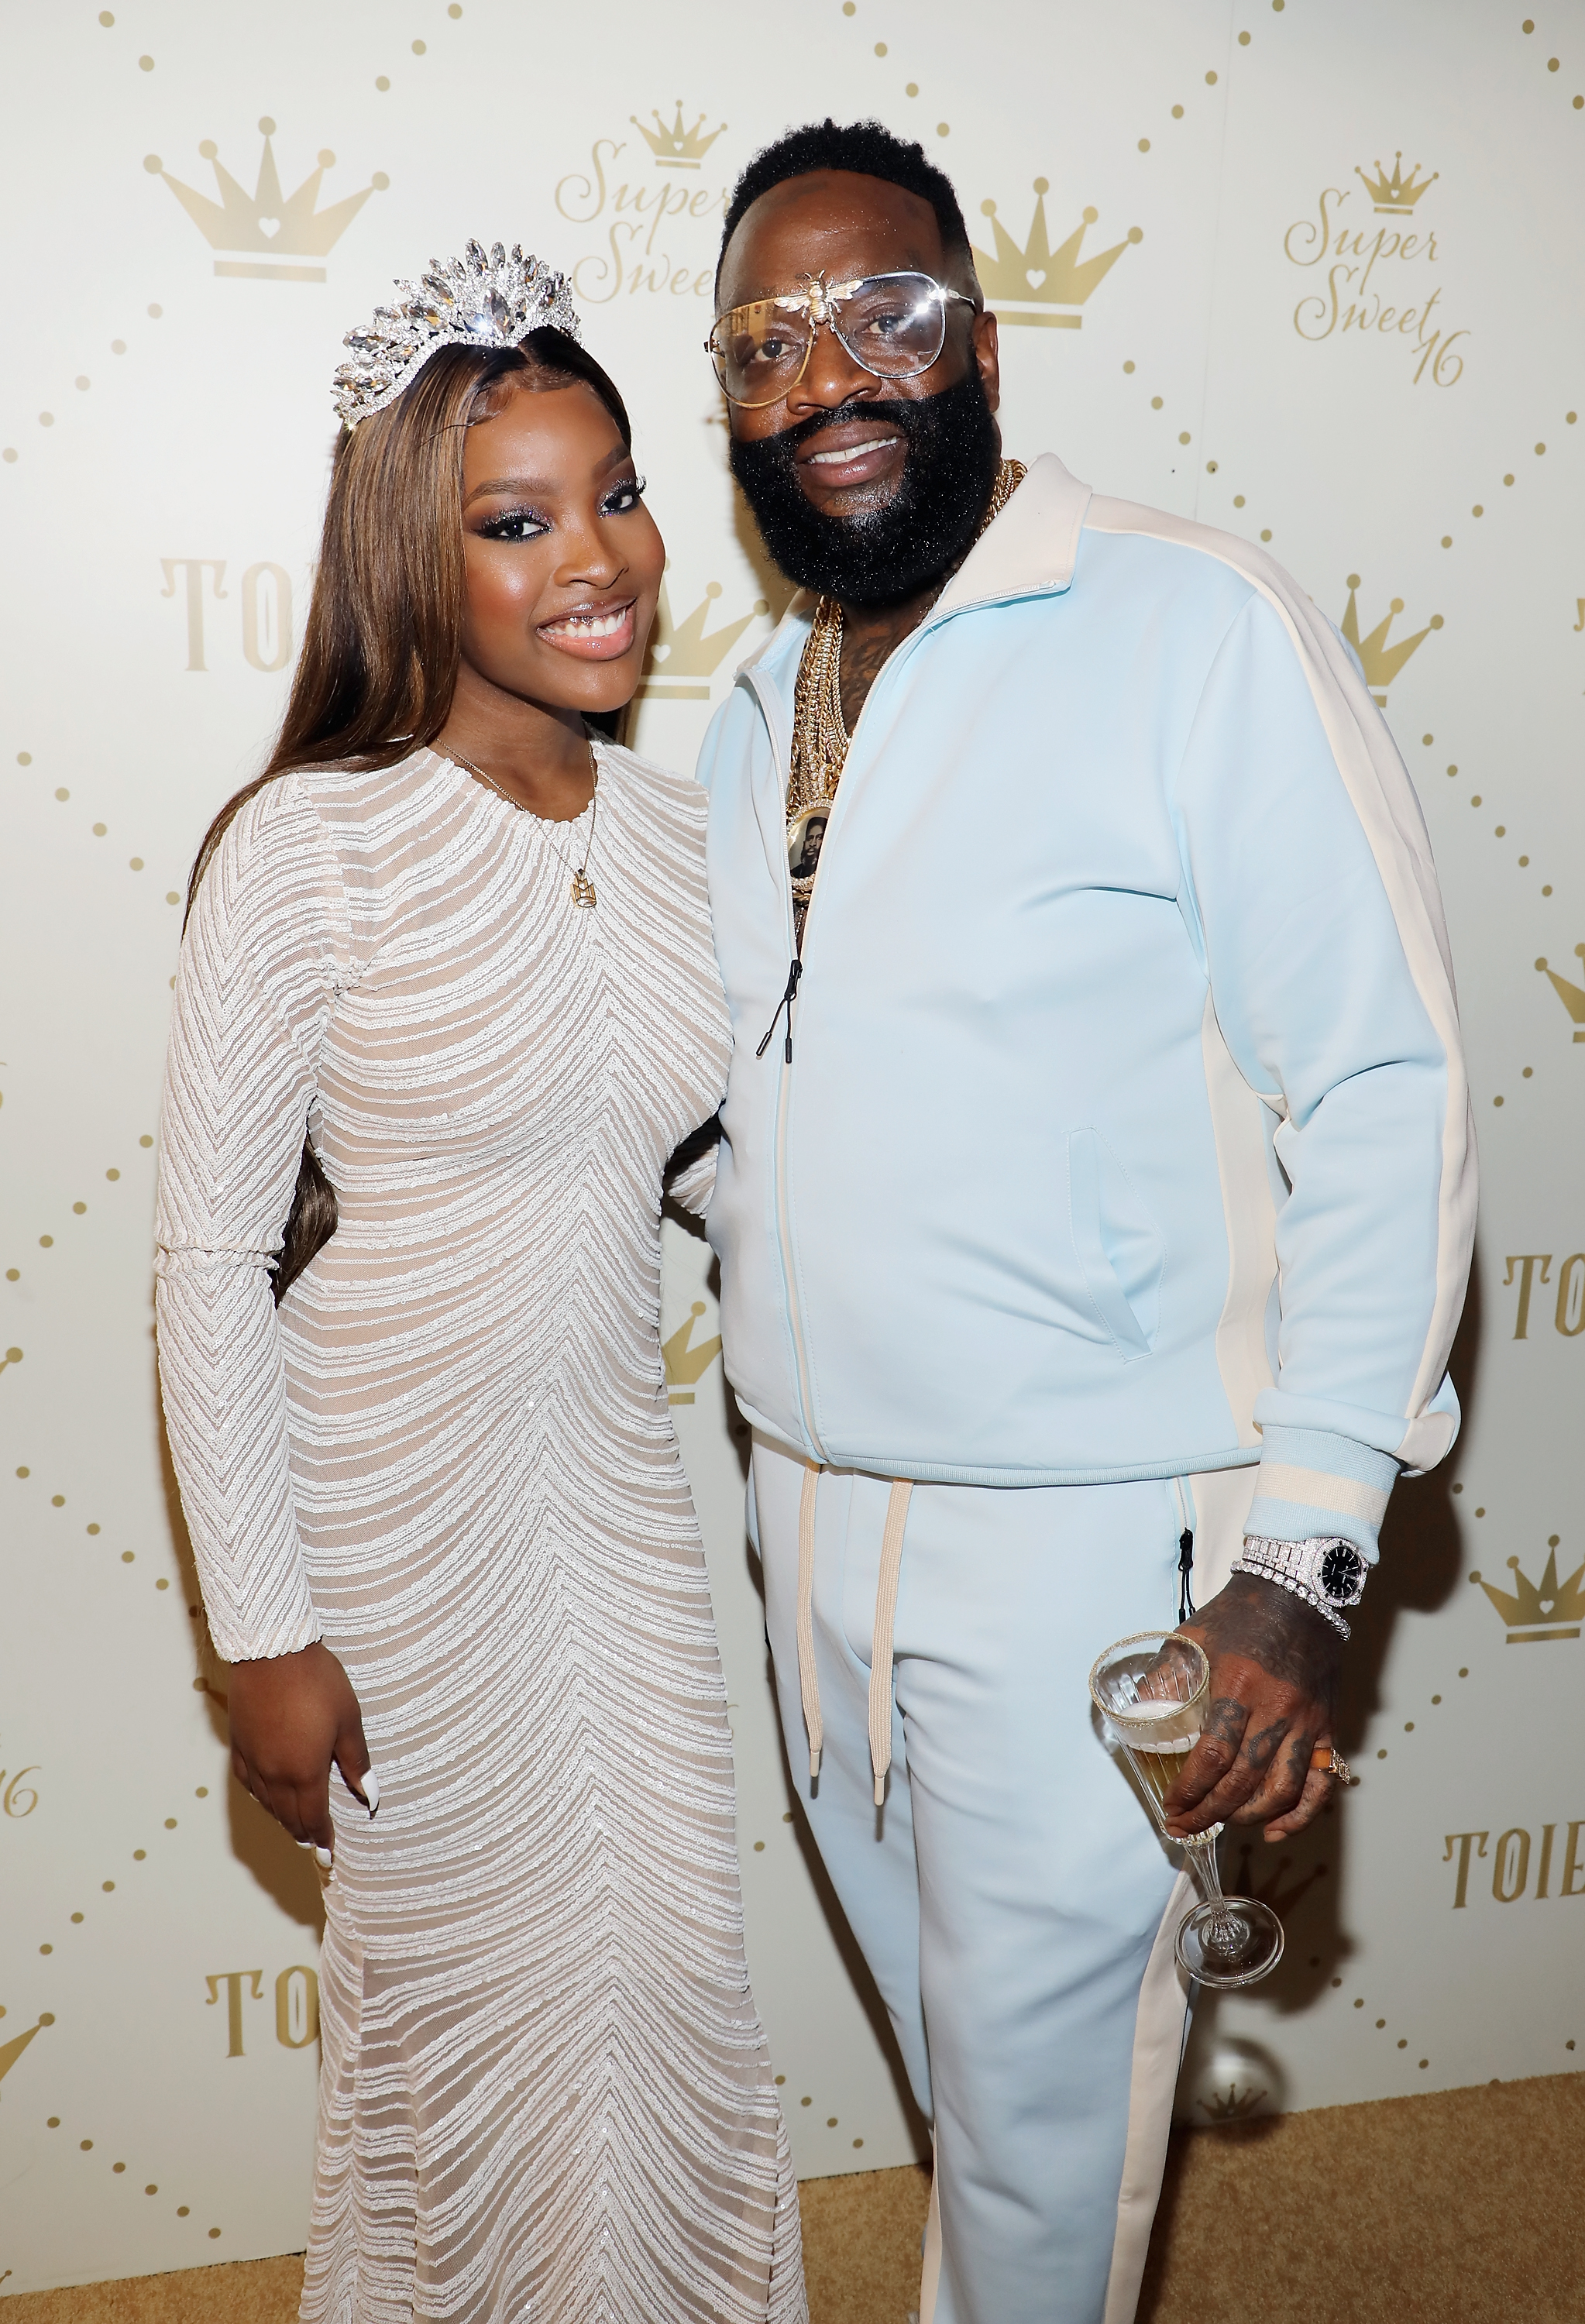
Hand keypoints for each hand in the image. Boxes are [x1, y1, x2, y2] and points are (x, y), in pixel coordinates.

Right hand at [228, 1641, 370, 1854]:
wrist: (271, 1652)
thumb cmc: (317, 1682)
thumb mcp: (349, 1721)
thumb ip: (357, 1764)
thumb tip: (370, 1798)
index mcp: (305, 1773)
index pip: (314, 1818)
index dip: (322, 1838)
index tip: (328, 1855)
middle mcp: (275, 1775)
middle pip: (289, 1816)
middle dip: (303, 1833)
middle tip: (314, 1846)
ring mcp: (253, 1761)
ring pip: (267, 1803)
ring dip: (282, 1818)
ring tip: (294, 1827)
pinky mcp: (238, 1745)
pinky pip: (248, 1783)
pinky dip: (260, 1798)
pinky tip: (265, 1797)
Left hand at [1161, 1572, 1341, 1843]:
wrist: (1298, 1593)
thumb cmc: (1240, 1615)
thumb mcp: (1191, 1638)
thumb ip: (1165, 1679)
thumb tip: (1141, 1718)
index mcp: (1238, 1686)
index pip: (1214, 1756)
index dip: (1190, 1790)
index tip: (1171, 1806)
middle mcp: (1277, 1709)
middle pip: (1244, 1781)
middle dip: (1210, 1812)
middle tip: (1186, 1826)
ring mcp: (1307, 1722)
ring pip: (1282, 1789)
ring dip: (1249, 1816)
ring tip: (1221, 1822)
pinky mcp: (1327, 1727)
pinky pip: (1320, 1783)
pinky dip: (1301, 1814)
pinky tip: (1276, 1830)